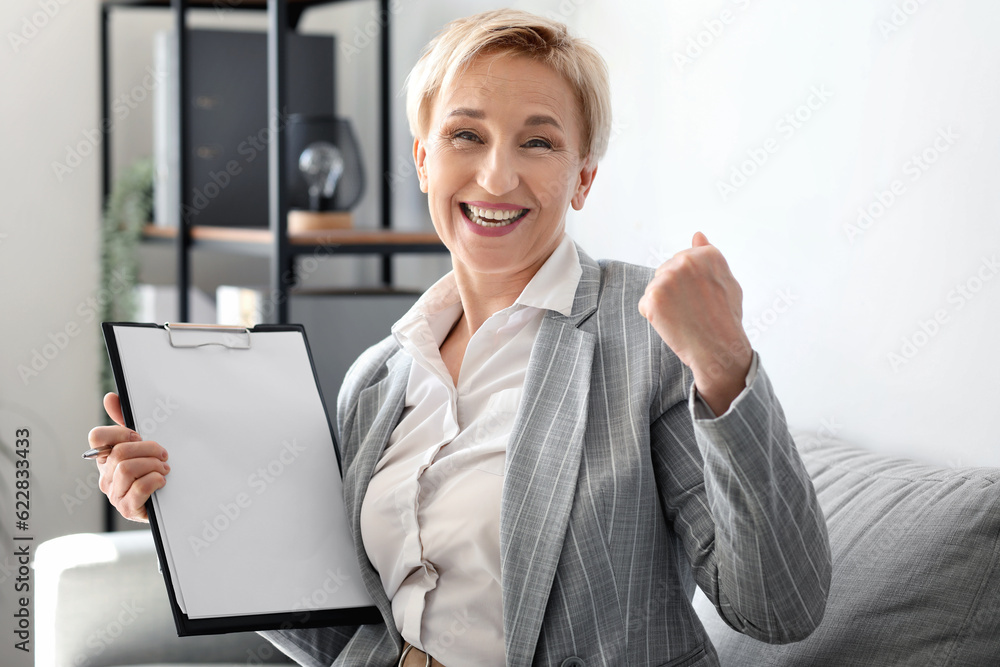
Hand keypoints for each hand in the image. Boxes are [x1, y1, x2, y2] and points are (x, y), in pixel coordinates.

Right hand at [88, 393, 169, 521]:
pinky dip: (155, 480)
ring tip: (164, 468)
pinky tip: (162, 480)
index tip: (138, 436)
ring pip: (127, 469)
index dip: (120, 432)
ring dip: (153, 465)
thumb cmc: (151, 470)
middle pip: (119, 453)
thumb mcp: (142, 445)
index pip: (97, 437)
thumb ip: (126, 422)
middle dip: (148, 449)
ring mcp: (115, 494)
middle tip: (163, 453)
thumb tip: (110, 397)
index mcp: (106, 458)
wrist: (167, 501)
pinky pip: (139, 488)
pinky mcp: (127, 508)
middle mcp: (106, 476)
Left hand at [638, 232, 751, 414]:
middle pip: (665, 272)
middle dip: (674, 291)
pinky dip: (654, 317)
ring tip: (684, 317)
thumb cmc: (725, 318)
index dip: (690, 284)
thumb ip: (708, 256)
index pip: (683, 261)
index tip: (701, 298)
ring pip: (654, 288)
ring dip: (663, 303)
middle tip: (692, 309)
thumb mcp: (726, 281)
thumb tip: (697, 234)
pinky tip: (673, 324)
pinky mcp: (653, 296)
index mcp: (706, 254)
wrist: (719, 349)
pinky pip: (645, 304)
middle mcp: (686, 261)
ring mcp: (668, 277)